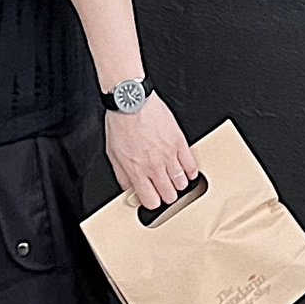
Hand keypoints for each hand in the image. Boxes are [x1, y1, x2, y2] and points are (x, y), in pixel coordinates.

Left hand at [104, 95, 196, 211]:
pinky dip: (190, 172)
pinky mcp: (179, 143)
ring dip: (178, 184)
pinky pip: (191, 166)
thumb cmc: (121, 123)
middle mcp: (153, 166)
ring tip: (174, 179)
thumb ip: (122, 175)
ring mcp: (168, 156)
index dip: (152, 202)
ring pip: (182, 183)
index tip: (152, 197)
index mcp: (136, 170)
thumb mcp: (113, 154)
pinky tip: (186, 171)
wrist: (131, 101)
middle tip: (163, 189)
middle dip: (166, 195)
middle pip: (169, 195)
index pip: (151, 201)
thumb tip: (129, 189)